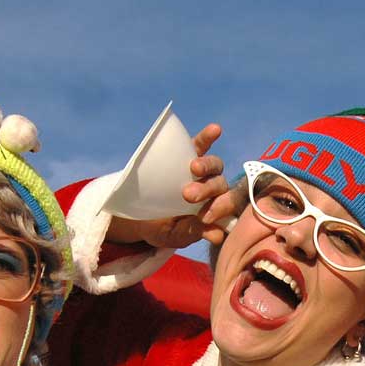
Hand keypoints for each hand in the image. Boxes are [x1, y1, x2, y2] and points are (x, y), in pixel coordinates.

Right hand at [104, 123, 242, 250]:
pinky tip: (214, 130)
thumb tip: (216, 235)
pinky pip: (201, 144)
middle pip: (219, 185)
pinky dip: (208, 137)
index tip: (205, 217)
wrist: (138, 214)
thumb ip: (192, 233)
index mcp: (214, 209)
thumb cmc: (161, 227)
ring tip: (194, 167)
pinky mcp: (188, 153)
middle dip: (207, 190)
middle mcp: (212, 188)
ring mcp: (202, 171)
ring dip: (206, 165)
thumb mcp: (173, 234)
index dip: (220, 209)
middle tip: (188, 195)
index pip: (226, 206)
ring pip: (213, 166)